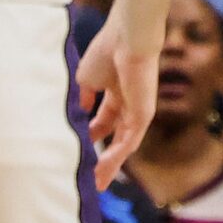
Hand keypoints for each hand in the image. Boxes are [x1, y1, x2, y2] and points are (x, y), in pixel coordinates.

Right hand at [76, 15, 158, 189]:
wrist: (126, 40)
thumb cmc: (106, 53)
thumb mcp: (87, 79)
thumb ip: (84, 98)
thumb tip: (79, 113)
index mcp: (116, 92)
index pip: (104, 121)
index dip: (92, 136)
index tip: (79, 151)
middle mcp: (129, 105)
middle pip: (115, 137)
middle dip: (103, 157)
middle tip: (91, 178)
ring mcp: (138, 112)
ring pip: (123, 145)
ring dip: (109, 164)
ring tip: (96, 182)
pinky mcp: (144, 116)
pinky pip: (129, 142)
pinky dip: (116, 157)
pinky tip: (103, 168)